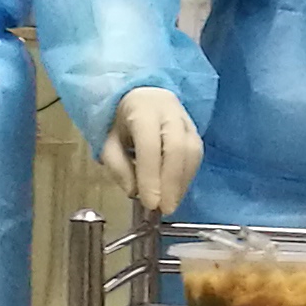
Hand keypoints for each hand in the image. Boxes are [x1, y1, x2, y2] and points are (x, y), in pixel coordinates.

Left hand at [97, 86, 201, 217]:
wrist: (142, 96)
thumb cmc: (121, 122)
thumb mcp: (107, 141)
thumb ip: (117, 166)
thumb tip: (134, 192)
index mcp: (142, 109)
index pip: (149, 145)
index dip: (151, 176)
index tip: (150, 203)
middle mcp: (168, 110)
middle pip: (177, 147)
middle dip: (172, 182)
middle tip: (165, 208)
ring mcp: (186, 119)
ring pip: (192, 151)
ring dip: (182, 183)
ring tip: (171, 204)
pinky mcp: (195, 129)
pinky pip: (197, 154)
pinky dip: (187, 177)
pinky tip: (177, 193)